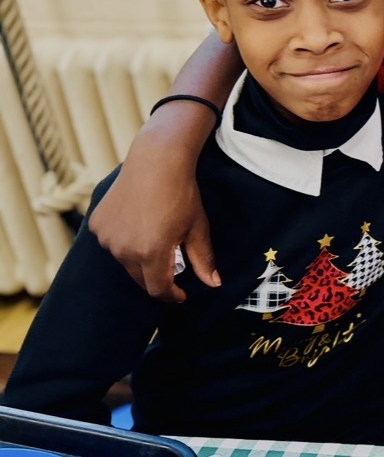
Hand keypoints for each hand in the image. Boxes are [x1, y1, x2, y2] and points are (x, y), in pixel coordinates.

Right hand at [87, 123, 217, 302]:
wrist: (156, 161)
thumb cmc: (181, 194)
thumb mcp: (197, 228)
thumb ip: (203, 260)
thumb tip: (214, 284)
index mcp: (151, 253)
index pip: (158, 289)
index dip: (171, 296)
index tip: (181, 294)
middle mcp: (124, 250)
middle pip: (140, 279)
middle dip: (158, 278)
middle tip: (173, 268)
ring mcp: (107, 237)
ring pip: (125, 261)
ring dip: (140, 259)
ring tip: (155, 242)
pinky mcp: (97, 224)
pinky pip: (112, 243)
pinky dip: (124, 242)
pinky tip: (137, 228)